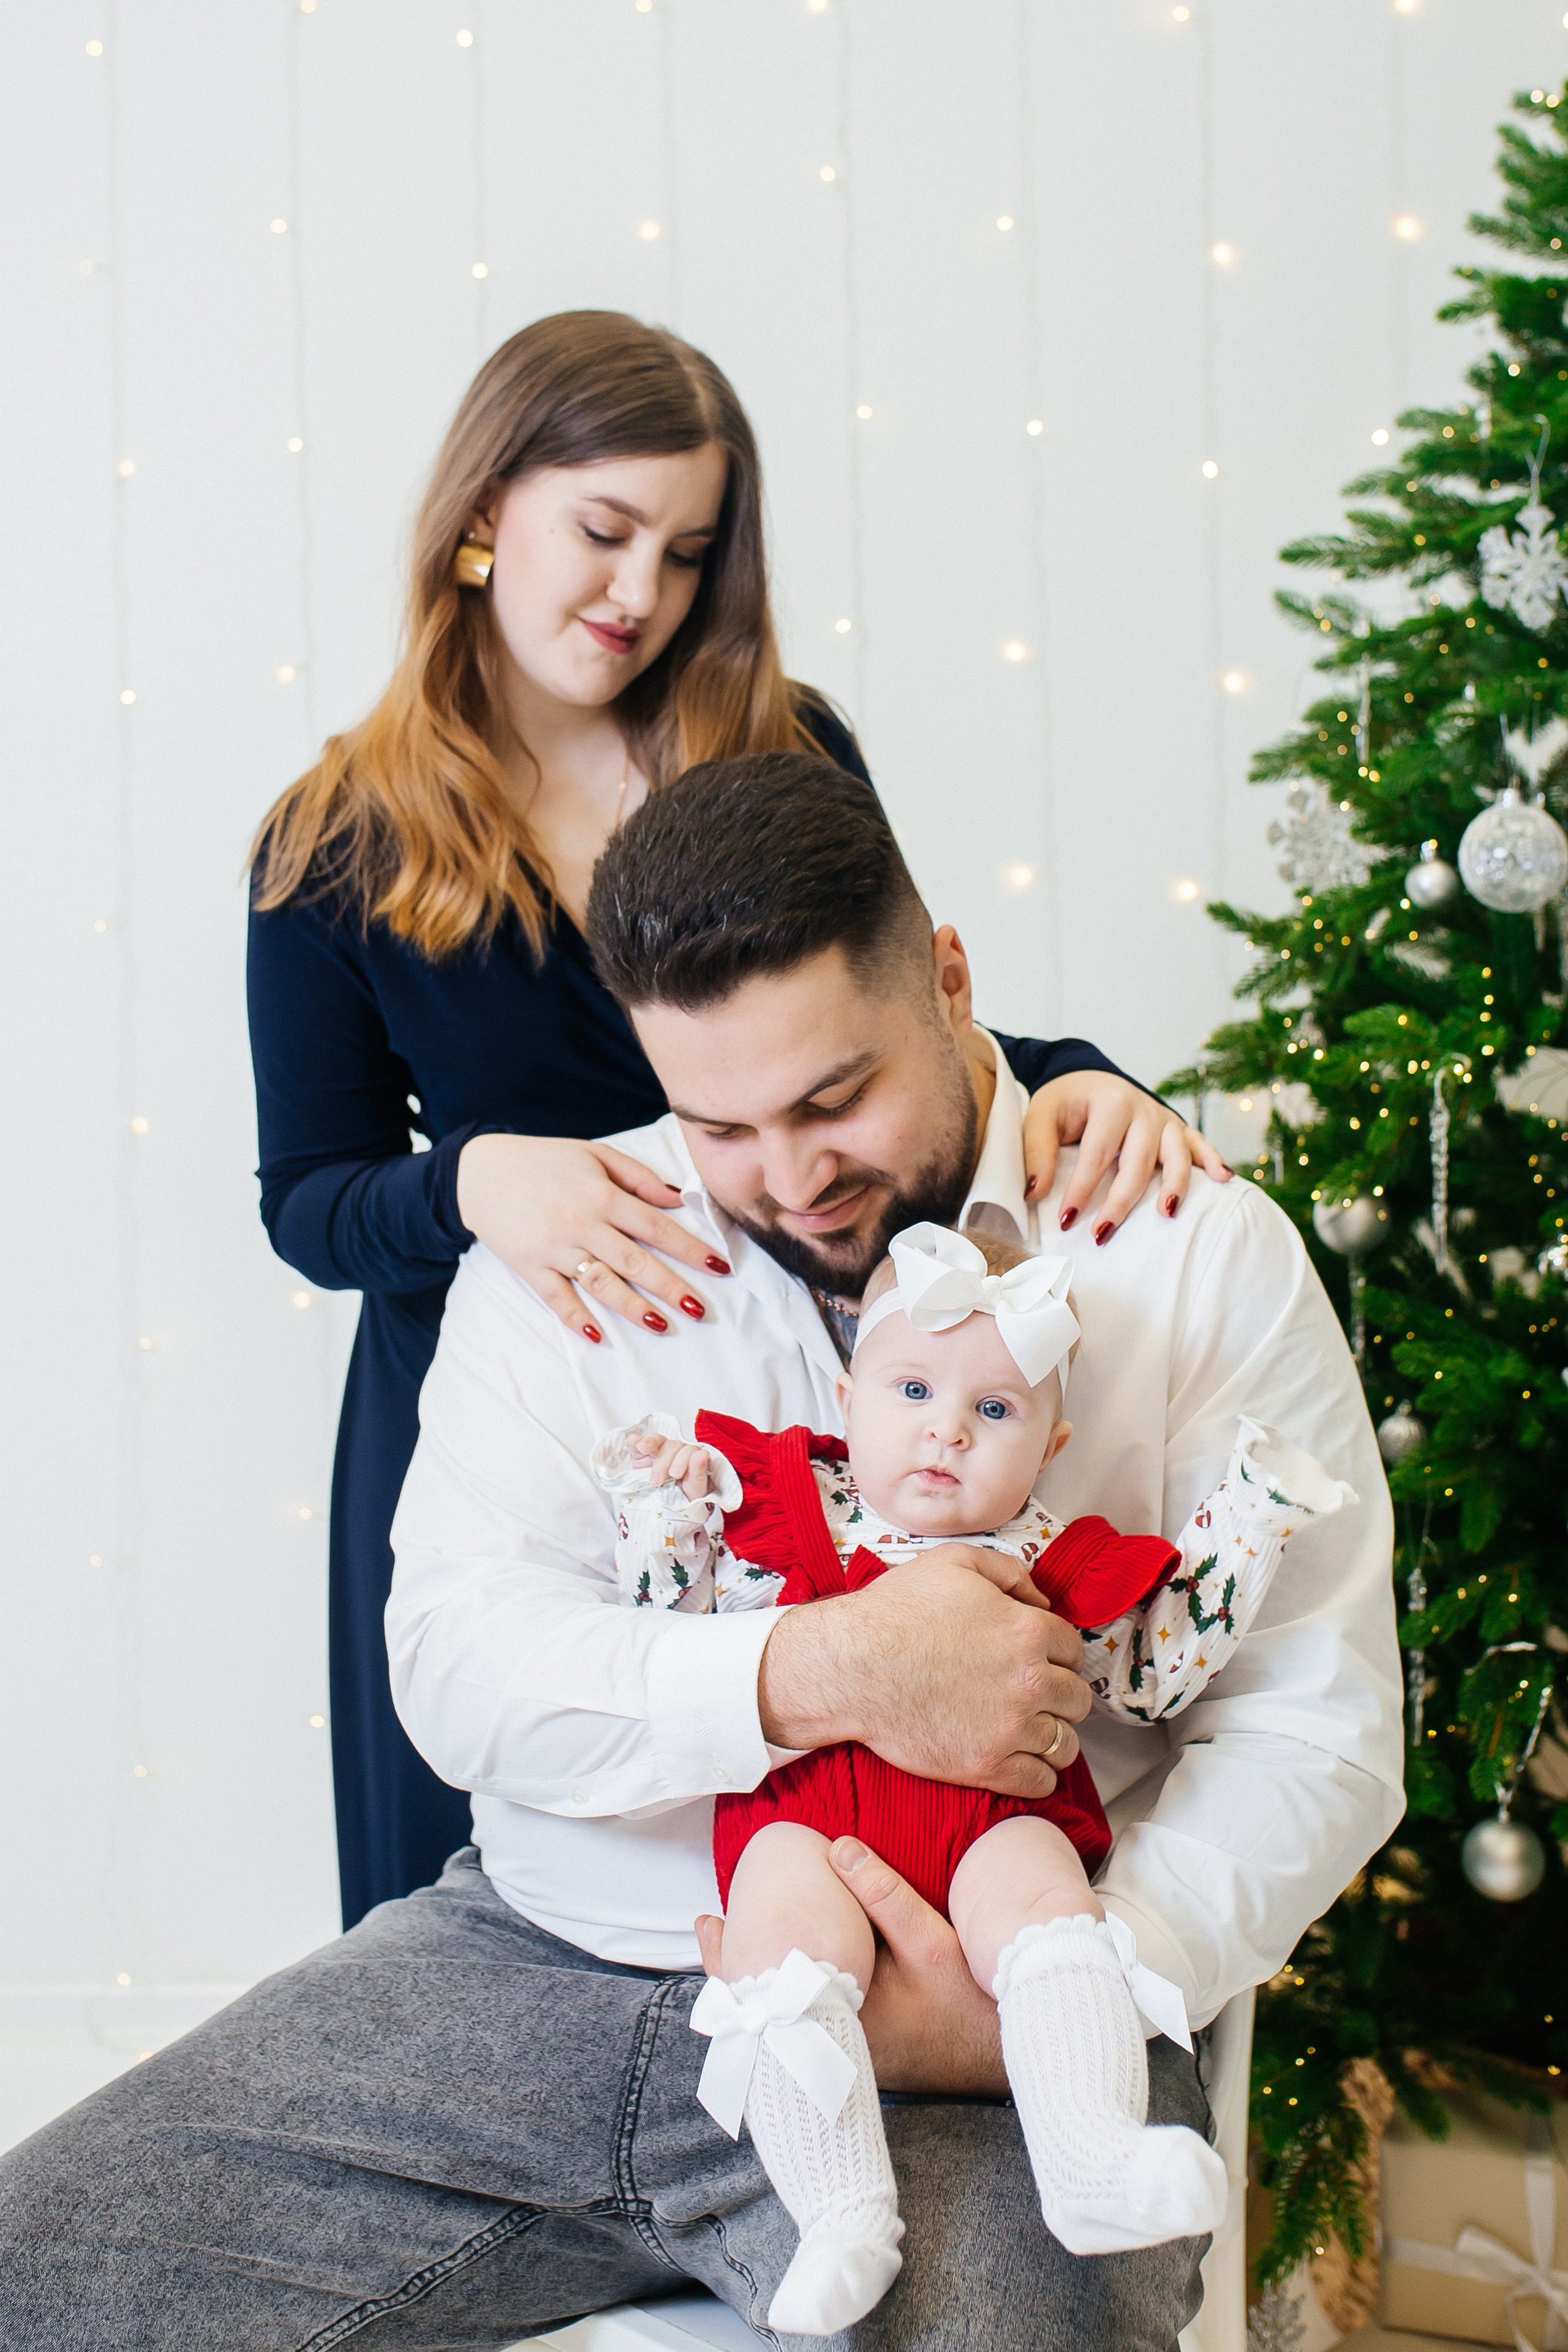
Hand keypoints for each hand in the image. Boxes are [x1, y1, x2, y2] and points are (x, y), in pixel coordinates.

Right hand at [455, 1133, 728, 1340]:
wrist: (480, 1171)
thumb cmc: (545, 1160)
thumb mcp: (595, 1155)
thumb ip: (639, 1177)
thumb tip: (679, 1199)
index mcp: (602, 1194)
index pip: (657, 1226)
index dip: (691, 1248)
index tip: (720, 1268)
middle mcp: (582, 1223)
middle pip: (635, 1260)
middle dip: (671, 1287)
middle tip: (701, 1310)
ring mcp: (554, 1247)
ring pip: (601, 1283)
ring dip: (632, 1307)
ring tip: (662, 1325)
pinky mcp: (529, 1266)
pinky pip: (555, 1297)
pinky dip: (575, 1317)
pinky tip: (597, 1335)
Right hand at [632, 1430, 711, 1500]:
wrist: (668, 1508)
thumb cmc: (685, 1498)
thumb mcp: (694, 1490)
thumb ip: (698, 1472)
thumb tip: (702, 1454)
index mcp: (692, 1457)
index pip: (688, 1451)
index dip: (680, 1460)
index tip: (674, 1474)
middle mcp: (677, 1451)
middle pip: (671, 1446)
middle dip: (662, 1462)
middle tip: (656, 1481)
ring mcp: (660, 1451)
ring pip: (657, 1441)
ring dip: (649, 1443)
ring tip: (643, 1448)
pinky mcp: (644, 1455)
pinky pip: (640, 1444)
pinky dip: (636, 1442)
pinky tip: (633, 1441)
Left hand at [693, 1838, 1007, 2096]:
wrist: (1011, 2052)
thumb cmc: (970, 2000)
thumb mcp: (930, 1941)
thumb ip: (884, 1895)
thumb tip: (838, 1845)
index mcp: (838, 2022)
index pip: (766, 1989)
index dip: (732, 1955)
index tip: (710, 1919)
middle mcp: (833, 2047)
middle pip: (765, 2006)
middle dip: (737, 1964)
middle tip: (707, 1925)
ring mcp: (847, 2056)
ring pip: (786, 2016)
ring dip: (762, 1977)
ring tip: (732, 1940)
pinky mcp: (862, 2056)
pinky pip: (810, 2023)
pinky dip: (790, 1994)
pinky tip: (789, 1967)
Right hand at [756, 1548, 1087, 1796]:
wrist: (851, 1666)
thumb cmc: (896, 1612)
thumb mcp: (954, 1562)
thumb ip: (1008, 1571)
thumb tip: (1040, 1597)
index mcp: (1027, 1630)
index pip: (1074, 1648)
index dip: (1058, 1651)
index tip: (1043, 1658)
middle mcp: (1029, 1681)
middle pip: (1078, 1698)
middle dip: (1062, 1693)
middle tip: (1038, 1693)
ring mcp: (1009, 1728)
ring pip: (1066, 1743)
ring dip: (1055, 1735)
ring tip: (1033, 1729)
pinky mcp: (986, 1765)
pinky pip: (1041, 1781)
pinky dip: (1038, 1773)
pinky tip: (1021, 1759)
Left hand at [1022, 1070, 1230, 1243]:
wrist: (1089, 1077)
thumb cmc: (1064, 1102)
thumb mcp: (1041, 1118)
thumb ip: (1038, 1154)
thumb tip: (1036, 1194)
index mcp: (1110, 1102)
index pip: (1096, 1153)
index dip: (1081, 1189)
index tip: (1066, 1220)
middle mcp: (1143, 1109)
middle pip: (1136, 1161)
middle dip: (1121, 1201)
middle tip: (1102, 1233)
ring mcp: (1165, 1119)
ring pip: (1175, 1155)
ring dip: (1174, 1185)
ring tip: (1166, 1213)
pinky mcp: (1178, 1129)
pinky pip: (1199, 1145)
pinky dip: (1213, 1160)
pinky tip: (1224, 1179)